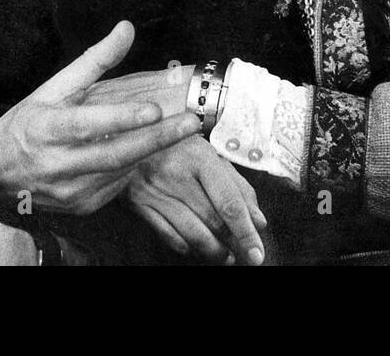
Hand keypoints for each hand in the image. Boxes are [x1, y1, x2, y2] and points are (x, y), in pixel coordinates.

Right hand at [0, 21, 201, 215]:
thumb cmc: (29, 123)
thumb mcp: (54, 86)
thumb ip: (95, 60)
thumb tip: (127, 28)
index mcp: (47, 128)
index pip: (87, 124)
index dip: (121, 119)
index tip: (154, 109)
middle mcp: (57, 164)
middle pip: (114, 154)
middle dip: (157, 138)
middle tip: (191, 122)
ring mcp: (70, 190)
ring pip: (120, 171)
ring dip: (153, 151)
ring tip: (183, 131)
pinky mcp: (81, 207)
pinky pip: (116, 186)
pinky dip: (134, 167)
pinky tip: (146, 150)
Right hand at [128, 136, 267, 265]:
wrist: (131, 134)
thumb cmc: (179, 145)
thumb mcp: (211, 155)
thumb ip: (238, 186)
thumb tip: (258, 221)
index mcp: (199, 156)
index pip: (229, 203)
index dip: (246, 232)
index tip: (257, 252)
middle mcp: (176, 173)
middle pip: (212, 221)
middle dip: (232, 243)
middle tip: (244, 253)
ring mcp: (155, 190)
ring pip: (192, 234)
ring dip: (213, 251)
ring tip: (225, 255)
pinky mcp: (139, 203)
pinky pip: (169, 235)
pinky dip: (187, 246)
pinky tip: (197, 245)